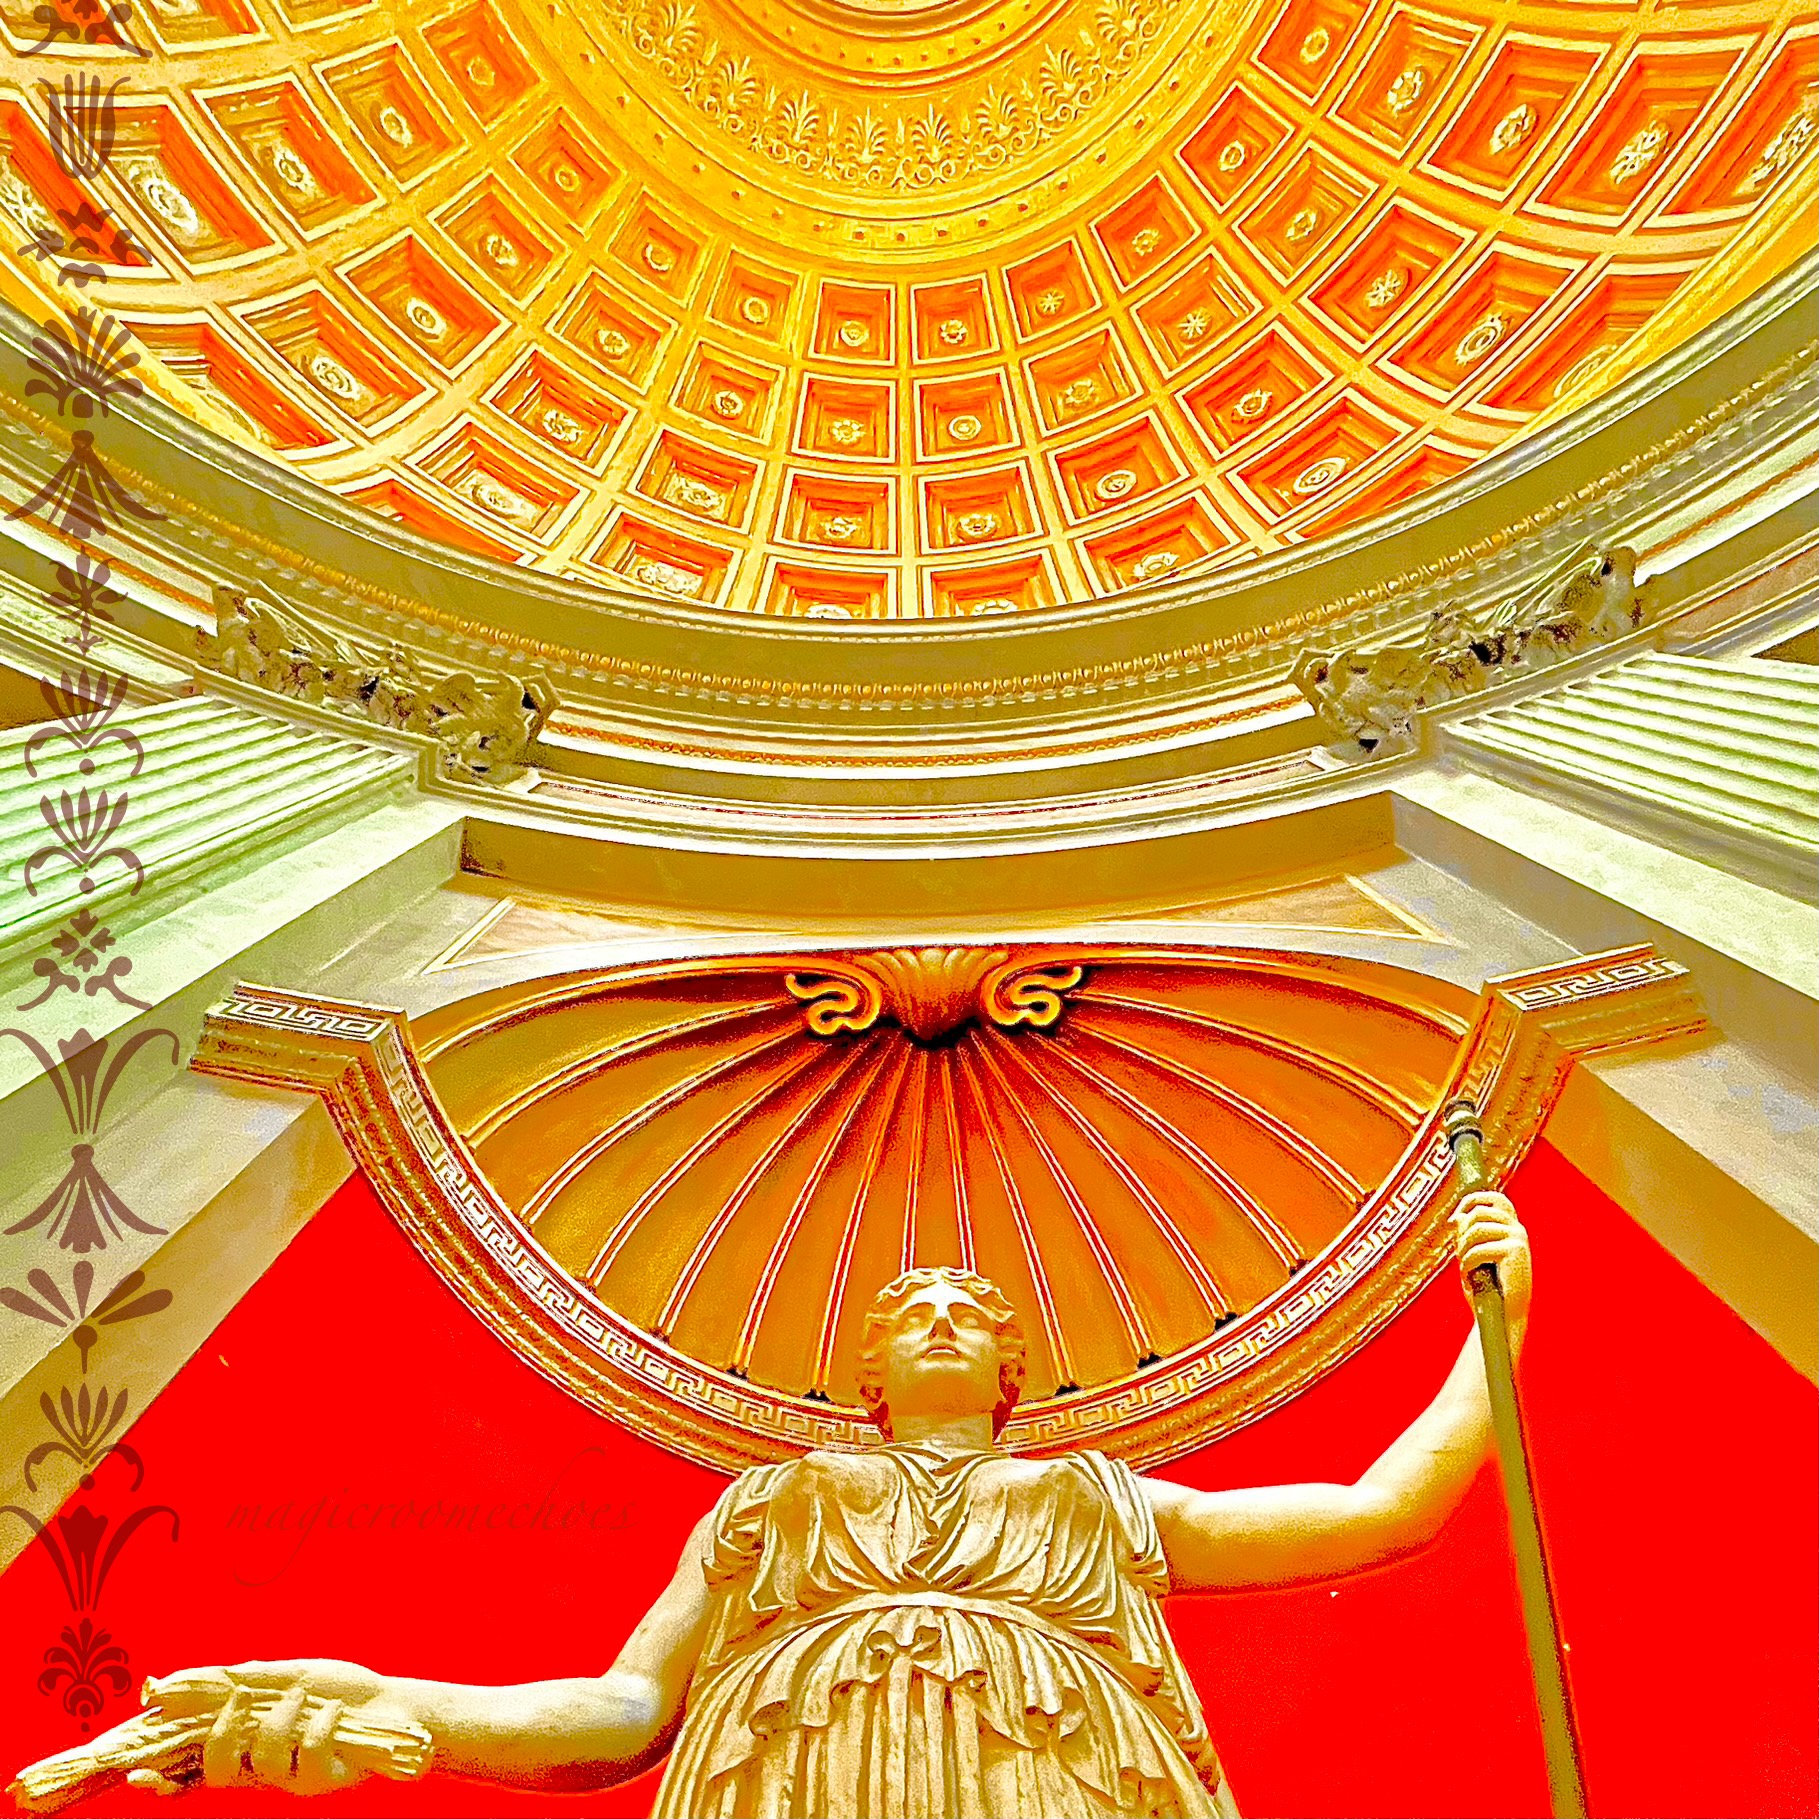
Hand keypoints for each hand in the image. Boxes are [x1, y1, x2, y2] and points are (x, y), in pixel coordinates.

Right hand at [125, 1660, 396, 1797]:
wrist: (392, 1702)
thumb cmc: (334, 1689)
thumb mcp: (284, 1676)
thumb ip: (231, 1680)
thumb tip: (165, 1683)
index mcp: (247, 1743)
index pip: (194, 1768)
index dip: (161, 1781)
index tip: (135, 1777)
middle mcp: (263, 1768)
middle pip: (217, 1773)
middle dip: (221, 1737)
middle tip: (239, 1702)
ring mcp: (293, 1778)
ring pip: (262, 1761)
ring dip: (281, 1719)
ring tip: (305, 1696)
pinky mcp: (325, 1781)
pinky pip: (309, 1758)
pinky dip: (320, 1724)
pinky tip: (334, 1710)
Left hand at [1451, 1191, 1532, 1340]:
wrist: (1501, 1316)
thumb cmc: (1487, 1289)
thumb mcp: (1472, 1257)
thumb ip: (1466, 1236)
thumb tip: (1456, 1216)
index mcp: (1510, 1228)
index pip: (1495, 1199)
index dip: (1473, 1200)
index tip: (1456, 1217)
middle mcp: (1517, 1230)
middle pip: (1479, 1211)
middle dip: (1462, 1233)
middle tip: (1461, 1256)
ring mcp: (1518, 1239)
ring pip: (1476, 1228)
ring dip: (1464, 1249)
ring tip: (1466, 1267)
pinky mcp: (1515, 1251)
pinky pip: (1478, 1248)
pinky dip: (1468, 1263)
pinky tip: (1471, 1277)